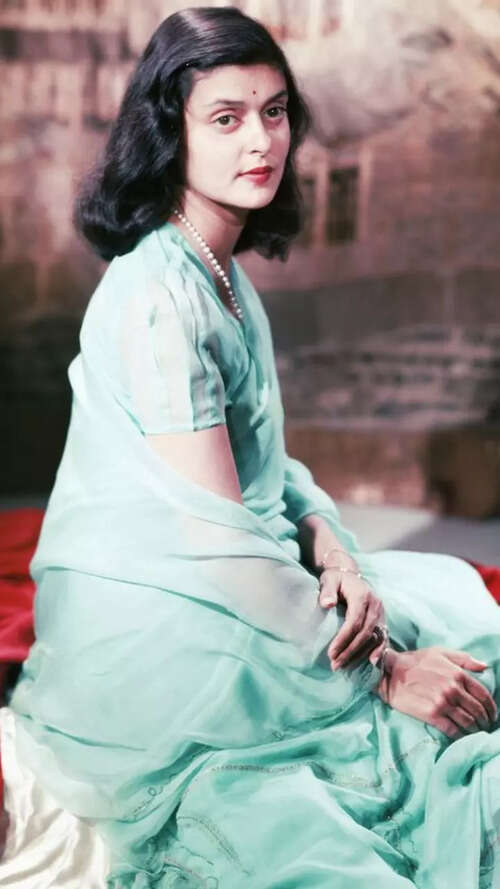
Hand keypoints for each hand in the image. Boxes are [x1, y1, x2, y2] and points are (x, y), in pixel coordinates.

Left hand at [318, 568, 385, 670]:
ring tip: (344, 666)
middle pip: (365, 633)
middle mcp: (376, 605)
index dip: (343, 639)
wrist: (350, 574)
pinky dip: (378, 651)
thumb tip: (327, 604)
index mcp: (362, 596)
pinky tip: (372, 663)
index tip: (331, 653)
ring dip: (360, 654)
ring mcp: (381, 613)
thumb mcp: (329, 580)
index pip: (354, 622)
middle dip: (350, 651)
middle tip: (335, 665)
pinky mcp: (382, 619)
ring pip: (374, 638)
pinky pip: (382, 638)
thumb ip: (327, 591)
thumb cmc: (337, 579)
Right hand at [375, 646, 497, 737]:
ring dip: (475, 730)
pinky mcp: (432, 715)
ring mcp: (443, 703)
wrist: (390, 673)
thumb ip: (464, 659)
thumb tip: (485, 667)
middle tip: (485, 726)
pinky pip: (453, 730)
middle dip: (485, 721)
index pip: (483, 695)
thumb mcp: (440, 653)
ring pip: (468, 722)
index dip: (491, 708)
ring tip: (475, 732)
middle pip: (478, 711)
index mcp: (458, 674)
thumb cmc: (415, 661)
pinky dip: (461, 736)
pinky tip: (462, 736)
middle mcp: (453, 689)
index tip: (491, 714)